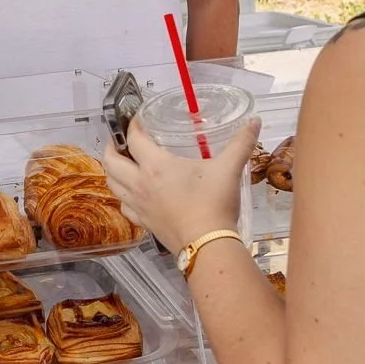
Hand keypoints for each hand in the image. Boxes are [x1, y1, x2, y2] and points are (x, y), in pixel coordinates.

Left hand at [104, 117, 260, 253]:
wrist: (208, 244)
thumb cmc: (214, 204)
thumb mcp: (229, 168)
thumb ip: (241, 143)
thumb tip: (254, 122)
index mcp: (156, 166)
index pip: (133, 139)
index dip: (132, 125)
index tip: (136, 119)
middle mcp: (140, 184)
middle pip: (110, 162)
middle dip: (111, 147)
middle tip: (119, 141)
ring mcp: (139, 205)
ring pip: (112, 184)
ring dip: (112, 171)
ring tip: (121, 164)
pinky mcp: (144, 222)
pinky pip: (124, 206)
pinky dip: (122, 196)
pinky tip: (132, 195)